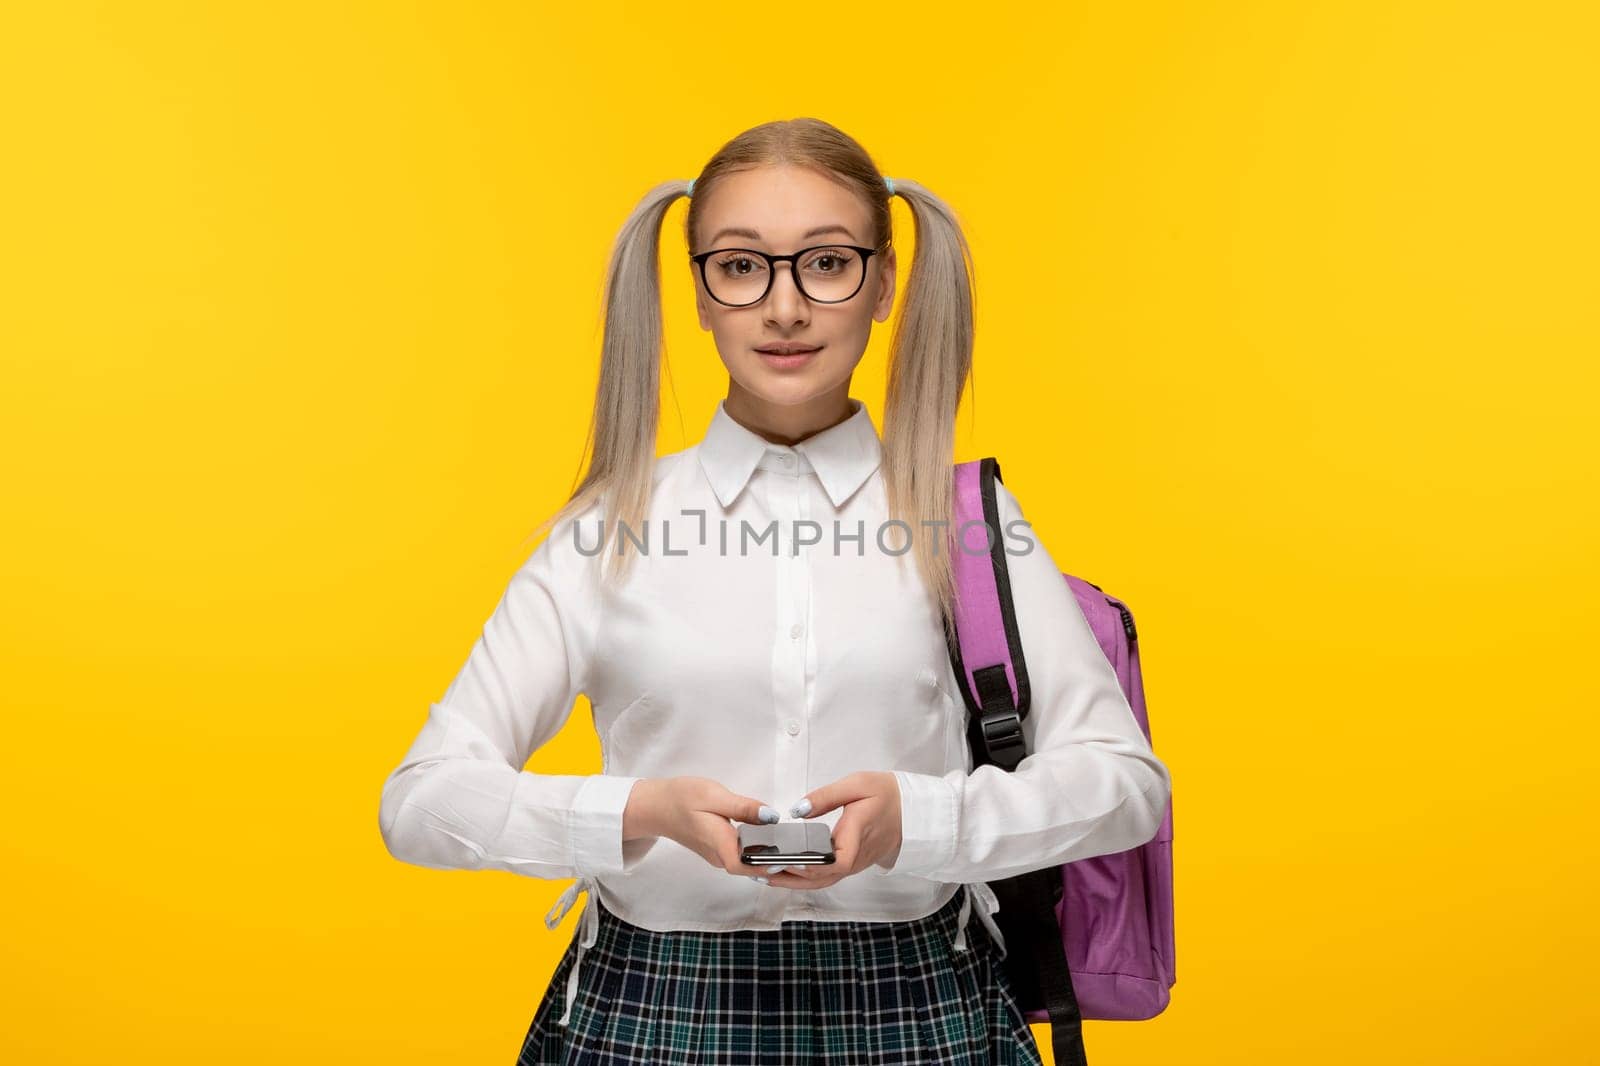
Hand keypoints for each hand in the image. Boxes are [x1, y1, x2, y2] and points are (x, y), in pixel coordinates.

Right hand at [625, 776, 778, 878]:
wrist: (657, 806)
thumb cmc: (681, 798)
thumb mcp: (714, 795)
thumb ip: (744, 807)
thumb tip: (771, 817)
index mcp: (718, 842)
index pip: (745, 865)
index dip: (768, 866)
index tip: (790, 859)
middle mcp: (718, 855)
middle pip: (750, 866)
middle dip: (775, 862)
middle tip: (801, 853)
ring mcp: (717, 854)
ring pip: (746, 862)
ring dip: (767, 857)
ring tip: (793, 847)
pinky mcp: (717, 849)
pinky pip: (740, 855)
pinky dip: (756, 850)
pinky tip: (771, 840)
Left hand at [764, 771, 902, 890]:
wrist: (911, 810)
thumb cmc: (886, 794)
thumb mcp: (858, 784)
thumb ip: (826, 796)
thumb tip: (797, 810)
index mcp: (857, 835)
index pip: (836, 862)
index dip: (812, 866)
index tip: (789, 862)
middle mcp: (855, 857)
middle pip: (821, 878)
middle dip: (789, 877)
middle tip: (759, 870)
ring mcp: (853, 864)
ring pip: (821, 881)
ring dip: (792, 881)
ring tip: (762, 874)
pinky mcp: (850, 864)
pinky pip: (825, 877)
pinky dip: (803, 878)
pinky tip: (783, 872)